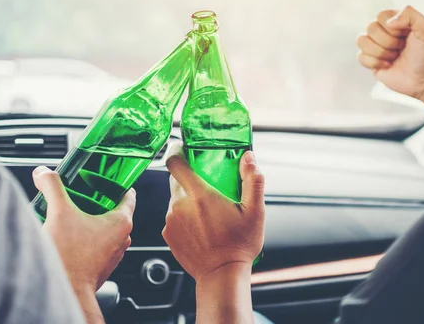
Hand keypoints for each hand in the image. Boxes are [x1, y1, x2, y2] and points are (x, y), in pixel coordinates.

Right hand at [33, 166, 134, 293]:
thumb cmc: (68, 257)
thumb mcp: (59, 212)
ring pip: (106, 229)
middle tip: (82, 193)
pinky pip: (99, 244)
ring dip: (91, 219)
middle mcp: (122, 238)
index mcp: (121, 222)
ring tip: (72, 213)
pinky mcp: (102, 265)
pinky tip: (70, 234)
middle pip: (115, 210)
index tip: (104, 178)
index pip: (128, 194)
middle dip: (98, 200)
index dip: (116, 183)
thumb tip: (43, 172)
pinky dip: (88, 236)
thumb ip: (52, 186)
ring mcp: (114, 253)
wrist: (64, 291)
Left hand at [162, 145, 264, 283]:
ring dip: (188, 199)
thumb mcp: (255, 211)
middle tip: (208, 184)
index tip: (183, 147)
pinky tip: (201, 226)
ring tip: (208, 211)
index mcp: (199, 195)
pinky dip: (184, 216)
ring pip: (175, 198)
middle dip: (190, 178)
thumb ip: (253, 180)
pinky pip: (173, 216)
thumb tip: (249, 158)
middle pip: (176, 179)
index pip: (175, 163)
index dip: (177, 151)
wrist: (222, 275)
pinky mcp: (168, 234)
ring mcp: (171, 221)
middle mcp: (179, 205)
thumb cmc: (239, 245)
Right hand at [356, 5, 423, 99]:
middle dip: (388, 41)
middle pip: (370, 28)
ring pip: (361, 41)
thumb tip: (388, 22)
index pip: (381, 16)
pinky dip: (375, 63)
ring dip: (380, 52)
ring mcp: (376, 47)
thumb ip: (410, 14)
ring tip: (394, 57)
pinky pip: (360, 57)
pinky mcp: (371, 62)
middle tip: (401, 48)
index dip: (392, 27)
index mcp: (395, 20)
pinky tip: (388, 66)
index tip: (406, 36)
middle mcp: (383, 31)